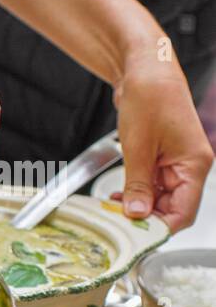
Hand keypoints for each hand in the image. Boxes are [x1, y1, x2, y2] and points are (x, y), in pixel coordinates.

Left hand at [116, 52, 212, 231]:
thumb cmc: (150, 98)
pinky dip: (135, 193)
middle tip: (115, 222)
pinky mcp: (163, 158)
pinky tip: (117, 196)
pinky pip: (152, 185)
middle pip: (172, 209)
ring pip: (160, 199)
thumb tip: (137, 214)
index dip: (159, 228)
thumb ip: (138, 185)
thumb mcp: (138, 148)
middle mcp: (190, 166)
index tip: (134, 236)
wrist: (145, 70)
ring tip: (112, 209)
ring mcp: (176, 163)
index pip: (184, 213)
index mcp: (194, 165)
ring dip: (137, 206)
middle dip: (145, 218)